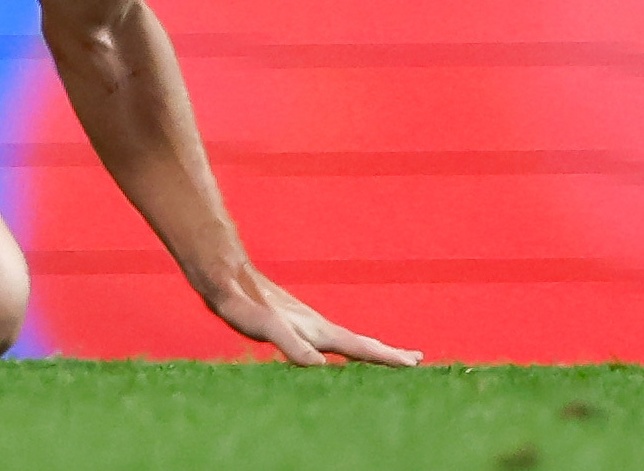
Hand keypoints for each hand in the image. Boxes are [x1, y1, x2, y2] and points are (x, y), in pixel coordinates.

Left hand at [203, 262, 422, 366]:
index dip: (385, 357)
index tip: (414, 363)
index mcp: (318, 331)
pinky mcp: (293, 322)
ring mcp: (306, 323)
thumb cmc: (244, 304)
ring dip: (370, 348)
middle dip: (387, 353)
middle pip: (360, 342)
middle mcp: (317, 327)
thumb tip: (319, 366)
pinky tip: (337, 350)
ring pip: (346, 339)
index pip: (360, 348)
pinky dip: (345, 345)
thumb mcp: (267, 328)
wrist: (226, 276)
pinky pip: (328, 338)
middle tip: (417, 359)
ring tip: (388, 355)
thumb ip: (291, 345)